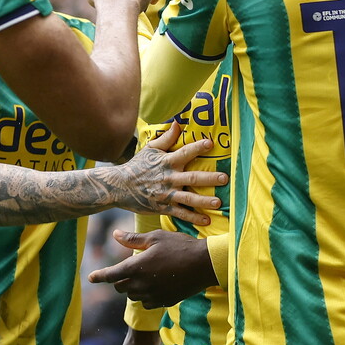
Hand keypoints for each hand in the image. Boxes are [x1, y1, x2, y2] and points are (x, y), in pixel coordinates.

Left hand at [88, 228, 217, 307]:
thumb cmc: (179, 246)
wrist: (204, 264)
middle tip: (129, 268)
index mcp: (137, 267)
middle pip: (121, 287)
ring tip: (144, 275)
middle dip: (120, 279)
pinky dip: (146, 296)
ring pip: (134, 296)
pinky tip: (155, 286)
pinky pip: (148, 302)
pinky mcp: (165, 302)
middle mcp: (142, 284)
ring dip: (133, 287)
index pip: (111, 275)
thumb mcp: (155, 238)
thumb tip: (114, 234)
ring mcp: (154, 295)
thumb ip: (133, 239)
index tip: (91, 278)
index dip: (99, 276)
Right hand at [104, 122, 225, 223]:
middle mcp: (169, 178)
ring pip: (189, 198)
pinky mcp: (163, 207)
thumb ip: (166, 138)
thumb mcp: (150, 149)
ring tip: (218, 203)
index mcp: (166, 162)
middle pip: (192, 178)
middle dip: (209, 178)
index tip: (210, 143)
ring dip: (204, 201)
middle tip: (224, 178)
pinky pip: (181, 213)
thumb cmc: (137, 166)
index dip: (197, 147)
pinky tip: (206, 221)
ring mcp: (166, 194)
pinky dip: (193, 218)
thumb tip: (178, 123)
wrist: (119, 186)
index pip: (185, 152)